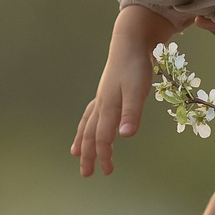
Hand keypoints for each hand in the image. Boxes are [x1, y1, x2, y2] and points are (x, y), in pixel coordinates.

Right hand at [73, 7, 179, 176]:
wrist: (130, 41)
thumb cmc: (136, 65)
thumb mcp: (139, 89)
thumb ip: (132, 112)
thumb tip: (124, 135)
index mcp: (108, 106)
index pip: (102, 136)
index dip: (103, 155)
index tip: (107, 171)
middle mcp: (101, 103)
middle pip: (90, 133)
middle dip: (87, 154)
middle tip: (86, 173)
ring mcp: (102, 97)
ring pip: (87, 123)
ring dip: (82, 140)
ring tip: (75, 153)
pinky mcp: (105, 91)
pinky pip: (91, 113)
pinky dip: (87, 124)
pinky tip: (89, 126)